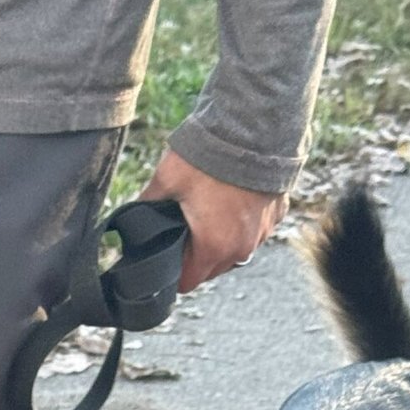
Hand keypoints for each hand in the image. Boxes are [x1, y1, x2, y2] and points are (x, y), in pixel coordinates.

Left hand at [141, 149, 286, 291]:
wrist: (254, 127)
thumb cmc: (209, 156)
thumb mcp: (166, 180)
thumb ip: (147, 204)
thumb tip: (132, 217)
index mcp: (212, 248)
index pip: (188, 282)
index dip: (172, 274)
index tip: (166, 257)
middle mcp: (240, 248)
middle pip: (211, 271)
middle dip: (195, 258)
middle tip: (183, 231)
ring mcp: (262, 233)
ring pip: (234, 253)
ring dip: (220, 243)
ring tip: (208, 214)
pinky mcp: (277, 215)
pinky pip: (255, 231)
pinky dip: (242, 225)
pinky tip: (232, 203)